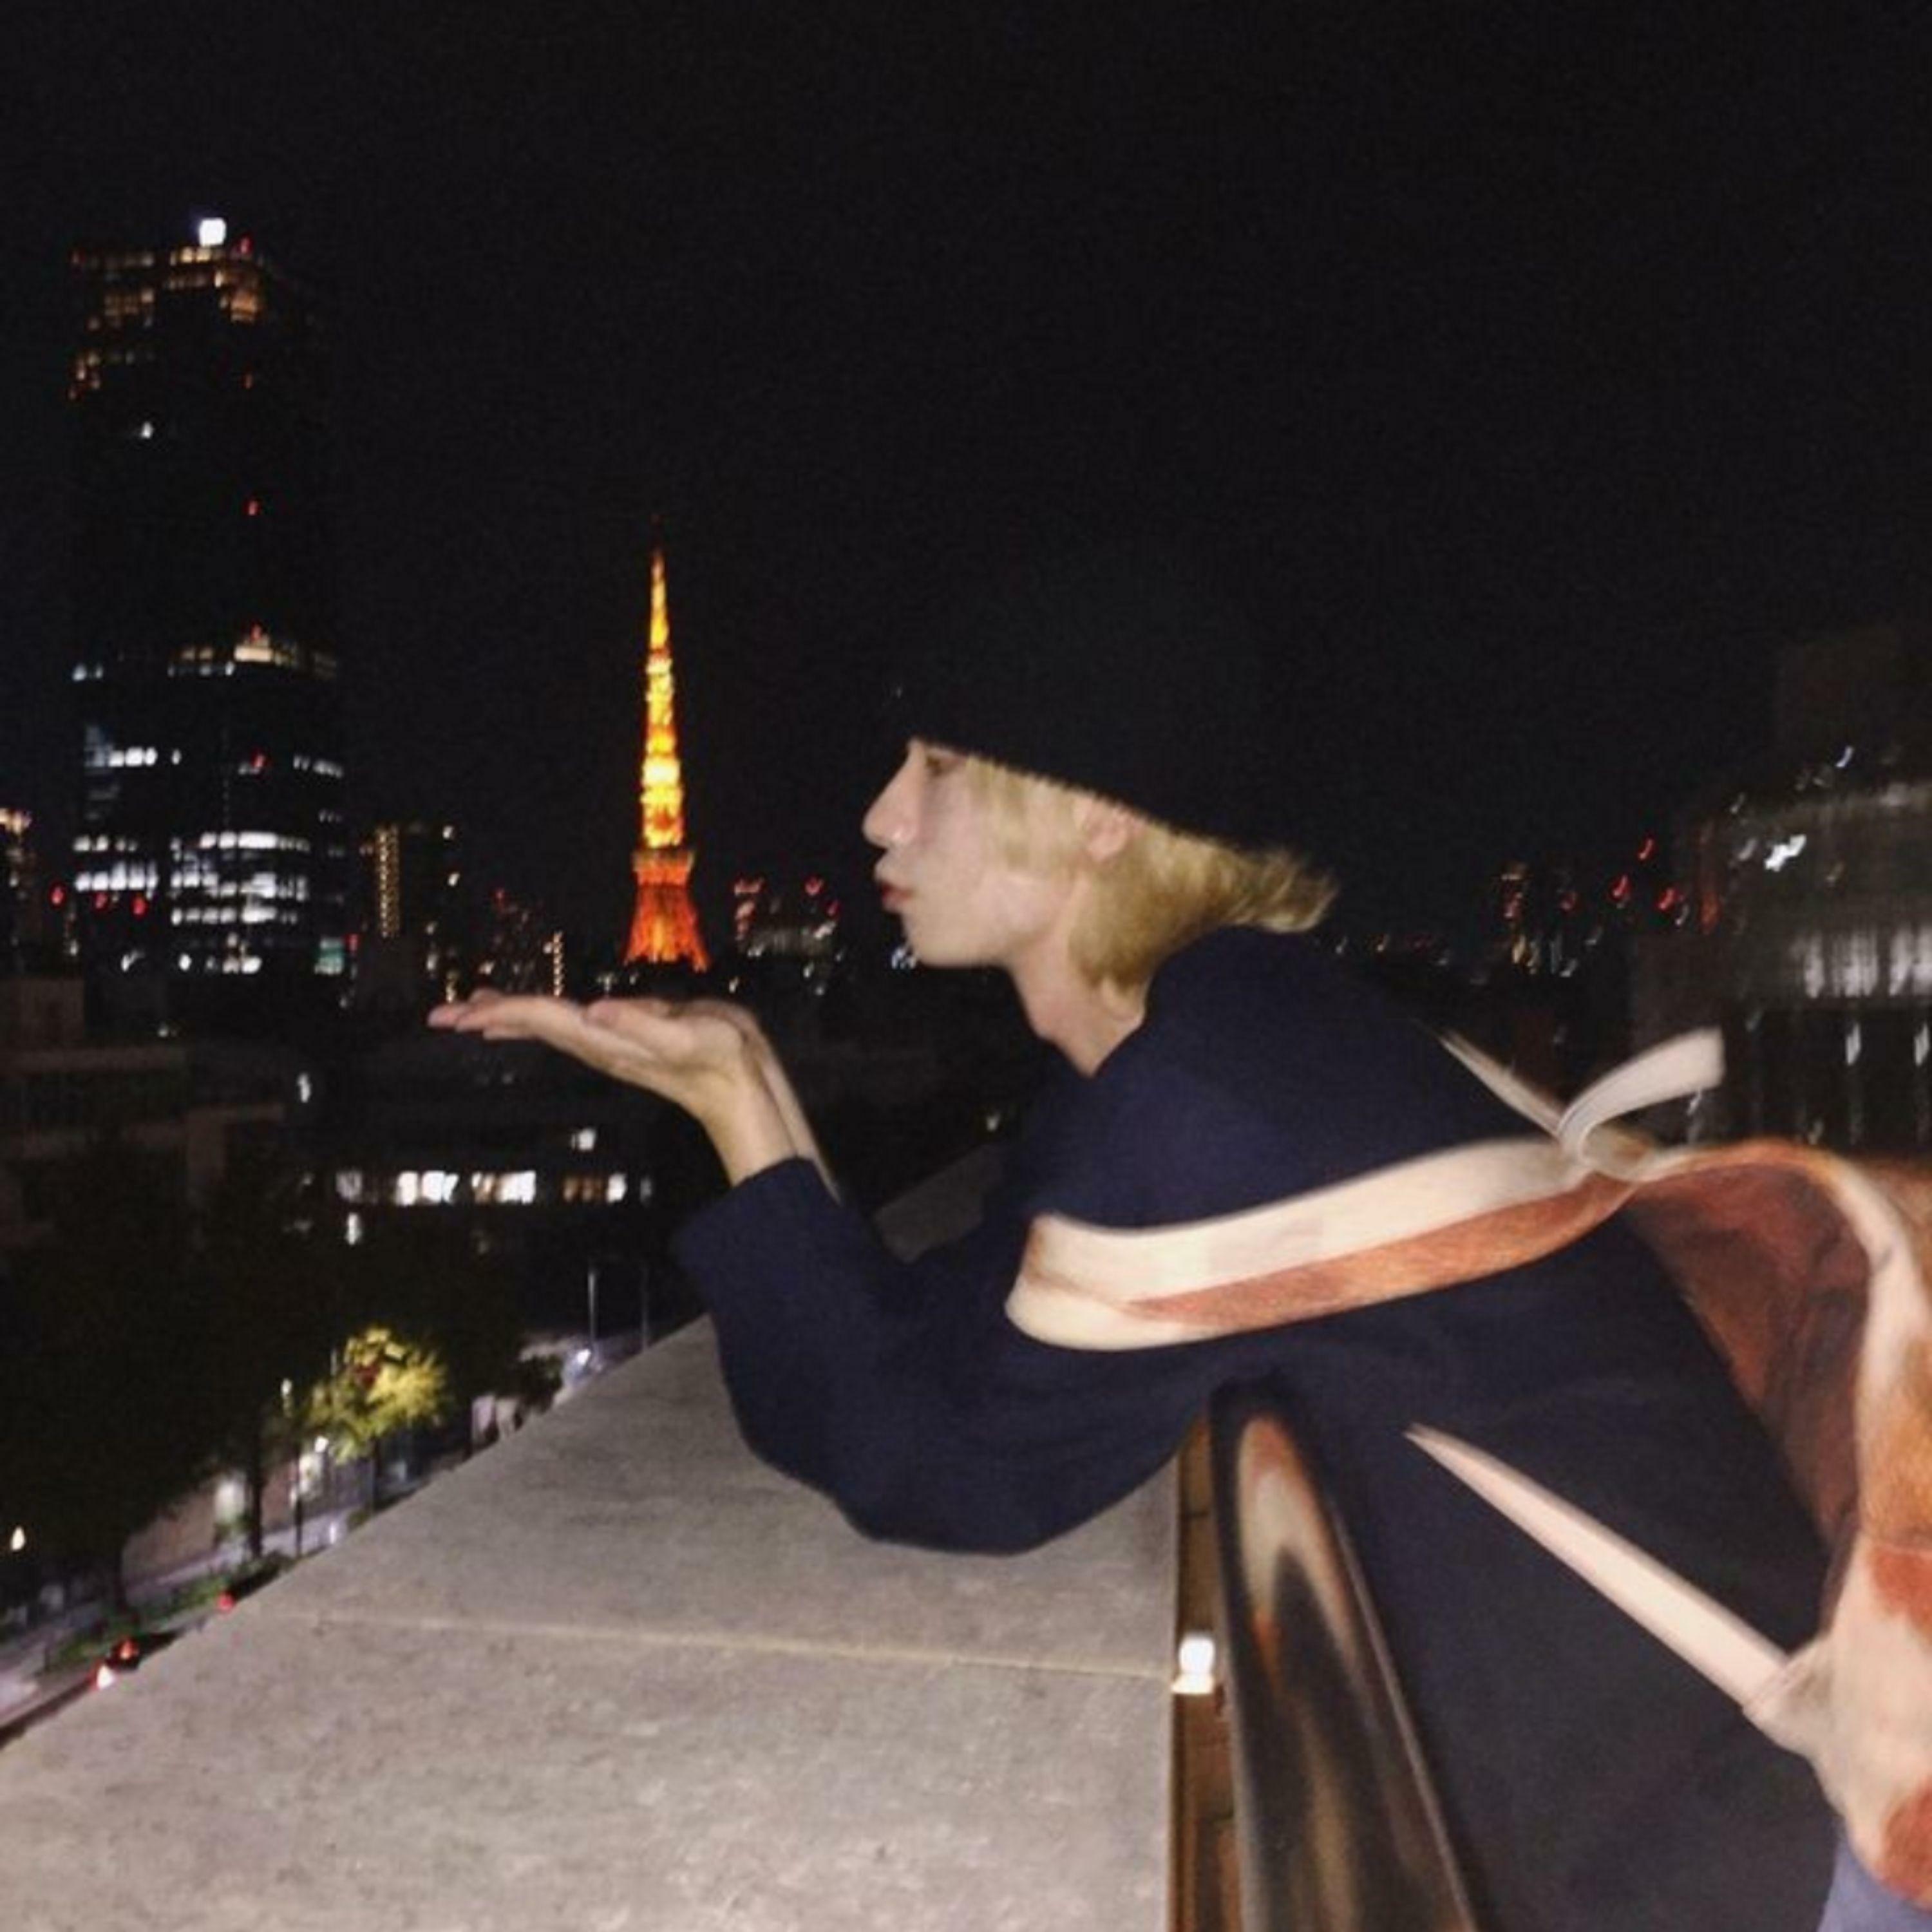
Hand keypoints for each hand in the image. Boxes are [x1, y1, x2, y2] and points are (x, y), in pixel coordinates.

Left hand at [431, 992, 750, 1106]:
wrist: (743, 1088)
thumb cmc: (721, 1058)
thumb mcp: (687, 1035)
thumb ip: (642, 1023)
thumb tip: (595, 1011)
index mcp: (605, 1037)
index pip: (542, 1018)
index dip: (500, 1012)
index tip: (456, 1015)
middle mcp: (598, 1042)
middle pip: (531, 1026)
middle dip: (486, 1019)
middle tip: (440, 1016)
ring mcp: (609, 1044)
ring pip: (544, 1028)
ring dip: (507, 1019)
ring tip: (472, 1013)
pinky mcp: (622, 1040)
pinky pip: (565, 1028)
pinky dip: (538, 1021)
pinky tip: (530, 1020)